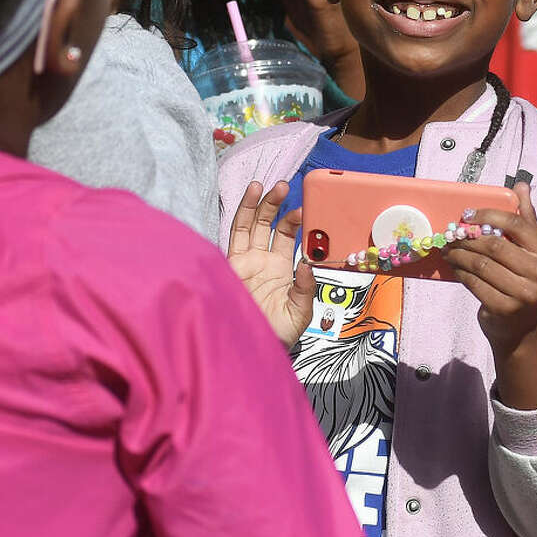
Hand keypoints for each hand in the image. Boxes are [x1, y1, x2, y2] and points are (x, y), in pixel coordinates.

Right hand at [225, 180, 314, 346]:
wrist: (249, 351)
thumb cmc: (275, 335)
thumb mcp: (299, 314)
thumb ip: (305, 289)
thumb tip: (308, 264)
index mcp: (280, 270)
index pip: (287, 237)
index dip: (295, 222)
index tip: (307, 210)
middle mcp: (261, 261)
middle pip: (267, 224)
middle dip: (274, 204)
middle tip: (284, 186)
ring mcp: (243, 262)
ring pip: (248, 226)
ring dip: (255, 205)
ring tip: (262, 185)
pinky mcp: (228, 266)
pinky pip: (233, 237)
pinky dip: (240, 217)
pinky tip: (247, 200)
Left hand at [449, 184, 536, 358]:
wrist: (523, 328)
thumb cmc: (526, 281)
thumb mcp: (531, 251)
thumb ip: (526, 219)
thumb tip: (521, 185)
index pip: (516, 224)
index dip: (488, 215)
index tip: (467, 215)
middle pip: (494, 244)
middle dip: (467, 238)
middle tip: (451, 234)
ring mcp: (525, 294)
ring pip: (481, 264)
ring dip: (459, 255)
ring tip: (449, 250)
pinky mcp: (505, 309)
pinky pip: (474, 283)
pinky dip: (461, 273)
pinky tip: (455, 268)